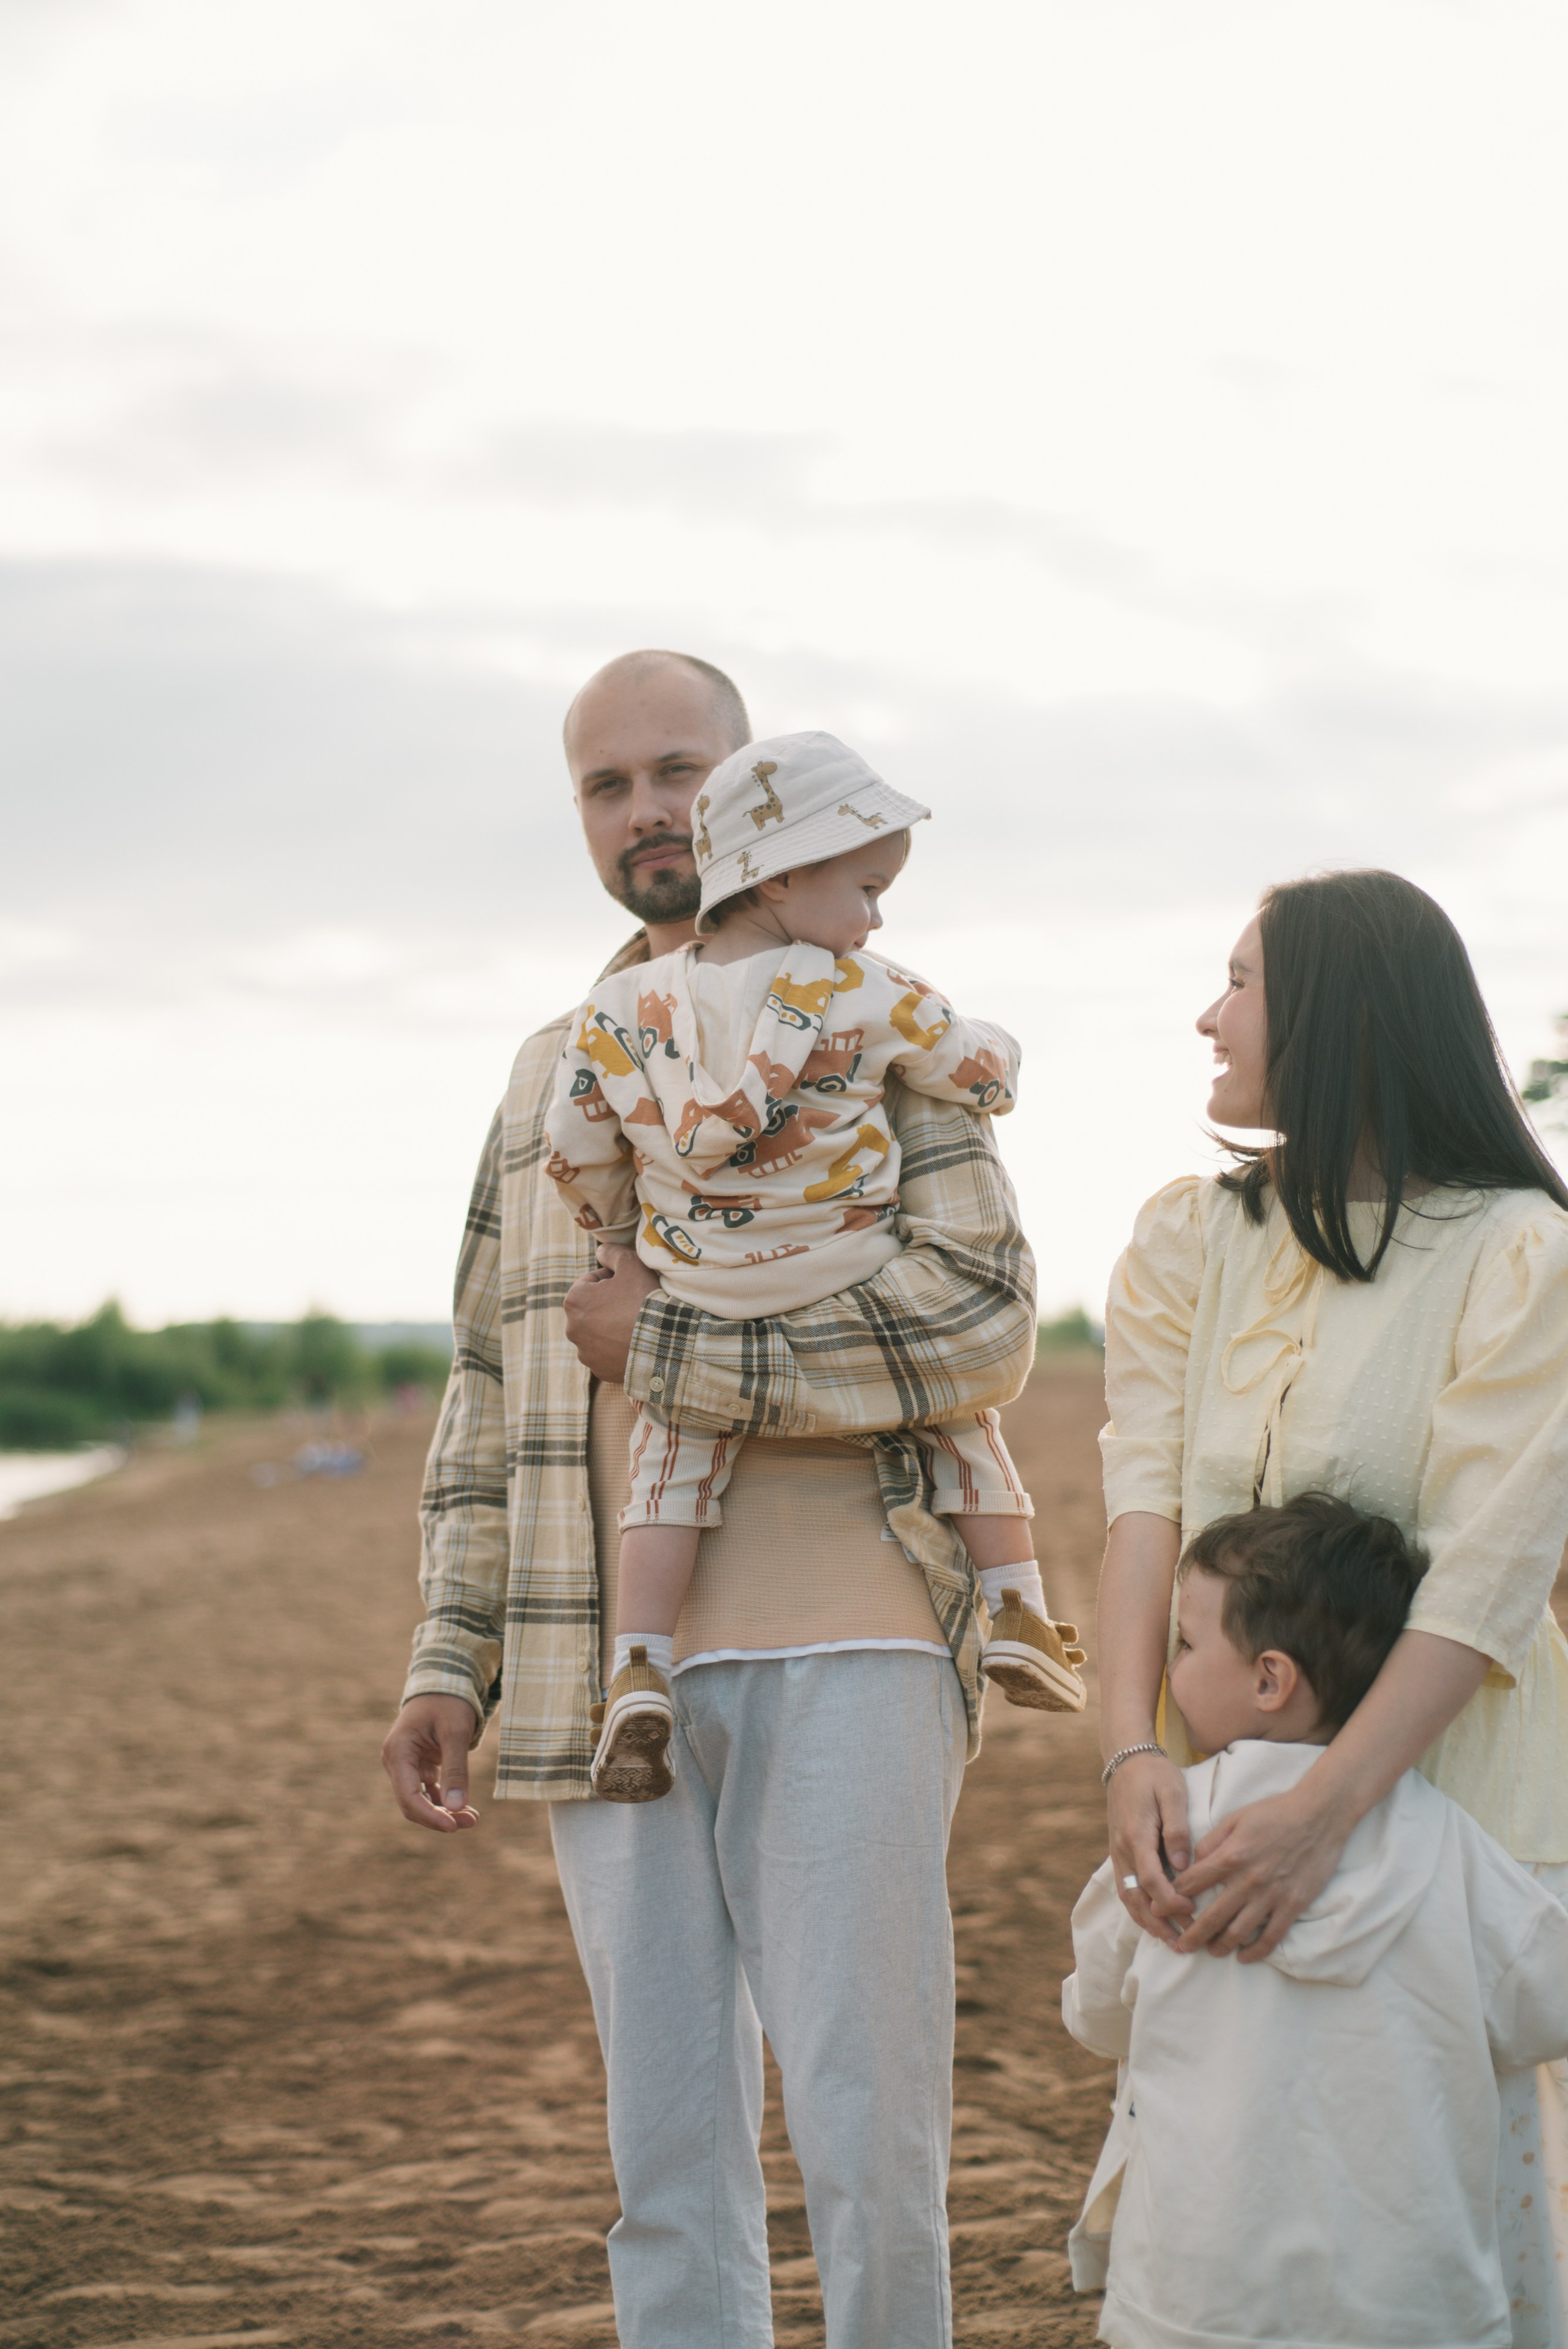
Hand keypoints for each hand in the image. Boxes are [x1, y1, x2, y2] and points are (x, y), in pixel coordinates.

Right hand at [381, 1695, 481, 1832]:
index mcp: (398, 1752)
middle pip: (412, 1803)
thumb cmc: (449, 1702)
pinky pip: (428, 1792)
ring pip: (421, 1801)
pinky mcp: (418, 1767)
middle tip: (471, 1822)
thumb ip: (456, 1769)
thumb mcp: (456, 1732)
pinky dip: (445, 1801)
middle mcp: (396, 1762)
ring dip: (444, 1812)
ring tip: (472, 1819)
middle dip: (440, 1817)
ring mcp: (405, 1766)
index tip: (453, 1826)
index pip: (408, 1796)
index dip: (430, 1816)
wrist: (444, 1682)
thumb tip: (457, 1808)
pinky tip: (465, 1809)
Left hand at [563, 1240, 658, 1382]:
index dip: (612, 1279)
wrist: (664, 1343)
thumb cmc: (644, 1300)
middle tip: (634, 1303)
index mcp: (574, 1300)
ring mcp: (585, 1352)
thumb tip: (601, 1251)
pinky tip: (635, 1342)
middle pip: (592, 1307)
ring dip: (612, 1326)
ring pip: (598, 1331)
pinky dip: (617, 1347)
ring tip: (636, 1324)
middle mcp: (572, 1328)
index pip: (591, 1281)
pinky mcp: (599, 1370)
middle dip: (609, 1303)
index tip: (629, 1284)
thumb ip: (612, 1252)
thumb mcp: (631, 1264)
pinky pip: (607, 1353)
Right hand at [1107, 1749, 1194, 1940]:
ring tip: (1170, 1941)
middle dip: (1160, 1923)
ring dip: (1148, 1922)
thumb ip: (1177, 1830)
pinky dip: (1139, 1908)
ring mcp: (1118, 1852)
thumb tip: (1182, 1867)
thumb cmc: (1155, 1775)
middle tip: (1184, 1942)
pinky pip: (1126, 1887)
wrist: (1126, 1760)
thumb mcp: (1172, 1794)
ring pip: (1129, 1897)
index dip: (1171, 1901)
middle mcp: (1123, 1849)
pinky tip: (1154, 1920)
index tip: (1193, 1911)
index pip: (1152, 1880)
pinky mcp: (1120, 1852)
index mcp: (1137, 1835)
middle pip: (1138, 1898)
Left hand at [1172, 1784, 1349, 1960]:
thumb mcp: (1235, 1818)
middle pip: (1212, 1917)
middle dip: (1192, 1935)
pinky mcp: (1293, 1905)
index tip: (1160, 1909)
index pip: (1192, 1884)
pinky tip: (1244, 1956)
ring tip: (1209, 1951)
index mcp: (1230, 1856)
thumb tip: (1192, 1863)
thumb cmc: (1274, 1812)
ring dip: (1220, 1946)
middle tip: (1180, 1946)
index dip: (1173, 1898)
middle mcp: (1248, 1880)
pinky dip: (1255, 1951)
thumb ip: (1211, 1842)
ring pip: (1239, 1932)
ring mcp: (1271, 1896)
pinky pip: (1271, 1937)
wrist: (1319, 1816)